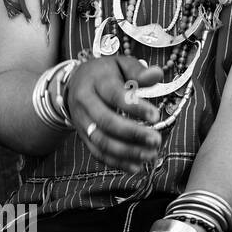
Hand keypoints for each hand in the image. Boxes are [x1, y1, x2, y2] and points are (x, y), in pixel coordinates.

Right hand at [66, 55, 164, 170]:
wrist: (74, 83)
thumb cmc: (104, 73)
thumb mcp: (120, 64)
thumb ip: (138, 71)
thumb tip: (157, 75)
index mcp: (96, 81)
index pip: (114, 95)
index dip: (134, 107)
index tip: (156, 116)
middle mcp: (85, 102)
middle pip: (106, 121)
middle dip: (132, 133)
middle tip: (156, 140)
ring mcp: (82, 122)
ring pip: (101, 141)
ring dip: (126, 152)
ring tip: (150, 155)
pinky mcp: (83, 136)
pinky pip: (97, 153)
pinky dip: (117, 162)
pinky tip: (136, 166)